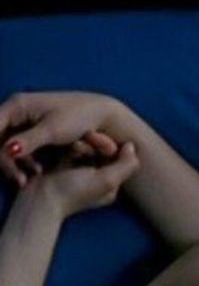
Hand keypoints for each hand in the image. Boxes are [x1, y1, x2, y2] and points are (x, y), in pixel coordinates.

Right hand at [0, 92, 124, 187]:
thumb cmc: (80, 117)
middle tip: (19, 180)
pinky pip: (16, 149)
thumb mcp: (54, 131)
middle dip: (4, 160)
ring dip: (13, 164)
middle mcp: (15, 111)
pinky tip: (34, 173)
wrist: (101, 114)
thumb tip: (7, 150)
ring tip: (26, 180)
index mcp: (18, 105)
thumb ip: (29, 140)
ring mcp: (21, 121)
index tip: (3, 165)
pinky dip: (22, 161)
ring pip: (5, 146)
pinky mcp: (29, 132)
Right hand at [26, 140, 139, 217]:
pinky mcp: (65, 167)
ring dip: (81, 145)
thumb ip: (126, 165)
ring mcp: (82, 172)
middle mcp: (99, 178)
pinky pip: (73, 151)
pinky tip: (64, 151)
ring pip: (89, 148)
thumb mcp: (107, 180)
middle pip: (103, 151)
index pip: (118, 156)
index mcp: (112, 183)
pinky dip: (70, 149)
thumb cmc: (72, 192)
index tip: (98, 142)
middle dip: (93, 144)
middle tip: (80, 146)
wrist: (37, 201)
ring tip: (72, 149)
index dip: (109, 145)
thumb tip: (132, 146)